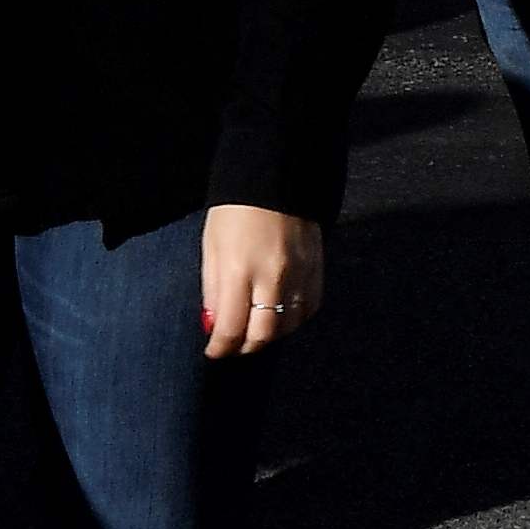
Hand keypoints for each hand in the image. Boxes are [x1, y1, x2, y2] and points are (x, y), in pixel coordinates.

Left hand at [199, 206, 325, 356]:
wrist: (277, 177)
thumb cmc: (234, 211)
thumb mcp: (211, 247)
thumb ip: (213, 289)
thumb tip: (214, 324)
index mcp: (239, 270)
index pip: (232, 327)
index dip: (221, 347)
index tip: (214, 351)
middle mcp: (273, 277)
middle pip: (264, 334)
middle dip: (246, 347)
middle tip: (235, 346)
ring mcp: (300, 273)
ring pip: (289, 325)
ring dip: (271, 334)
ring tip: (256, 330)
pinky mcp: (317, 268)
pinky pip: (310, 307)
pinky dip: (295, 318)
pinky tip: (282, 315)